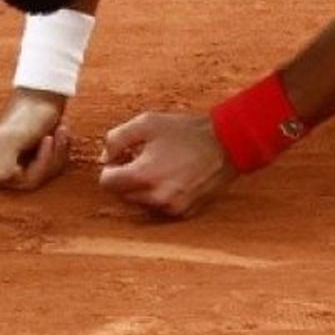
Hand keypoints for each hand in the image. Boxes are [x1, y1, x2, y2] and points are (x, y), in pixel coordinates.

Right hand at [0, 87, 70, 190]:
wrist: (43, 93)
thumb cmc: (26, 114)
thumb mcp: (10, 138)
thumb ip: (2, 162)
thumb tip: (0, 179)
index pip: (18, 182)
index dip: (39, 165)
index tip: (46, 140)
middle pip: (34, 180)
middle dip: (52, 156)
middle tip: (57, 133)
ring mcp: (16, 166)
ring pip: (45, 173)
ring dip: (59, 150)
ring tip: (61, 129)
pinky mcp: (32, 160)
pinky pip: (52, 166)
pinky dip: (61, 149)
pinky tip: (61, 131)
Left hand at [98, 111, 237, 217]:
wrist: (228, 143)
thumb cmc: (187, 131)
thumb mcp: (147, 123)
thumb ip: (116, 138)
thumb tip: (105, 157)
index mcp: (142, 175)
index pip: (107, 183)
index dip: (111, 168)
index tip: (123, 158)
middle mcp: (155, 197)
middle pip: (123, 194)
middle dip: (128, 178)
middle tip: (144, 159)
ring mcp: (171, 208)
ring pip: (142, 203)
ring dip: (144, 188)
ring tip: (162, 167)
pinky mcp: (185, 212)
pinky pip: (161, 208)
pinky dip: (162, 195)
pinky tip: (175, 177)